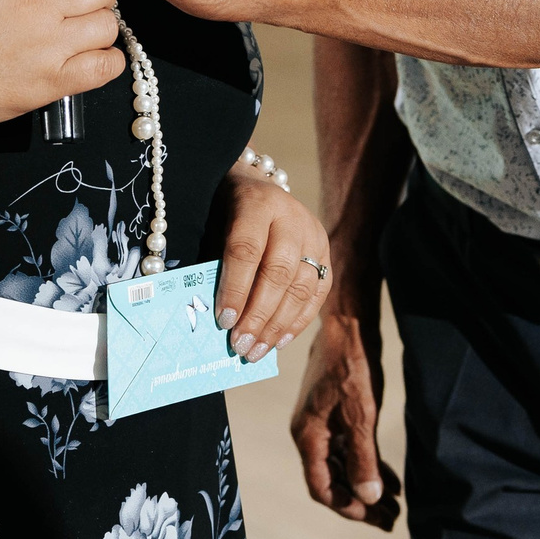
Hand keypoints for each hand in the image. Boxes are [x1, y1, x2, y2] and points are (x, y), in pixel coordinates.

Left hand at [213, 173, 332, 363]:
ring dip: (277, 326)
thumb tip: (212, 317)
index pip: (247, 250)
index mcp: (257, 203)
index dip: (235, 288)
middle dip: (258, 315)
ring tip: (256, 351)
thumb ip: (214, 262)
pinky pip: (317, 293)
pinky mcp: (327, 252)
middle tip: (240, 345)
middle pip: (279, 273)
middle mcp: (292, 217)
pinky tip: (279, 342)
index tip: (222, 321)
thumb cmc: (226, 212)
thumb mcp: (214, 224)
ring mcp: (314, 235)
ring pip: (301, 288)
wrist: (259, 187)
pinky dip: (298, 321)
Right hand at [290, 309, 399, 528]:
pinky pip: (351, 448)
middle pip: (334, 481)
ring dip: (367, 486)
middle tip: (391, 520)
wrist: (349, 323)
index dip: (348, 507)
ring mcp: (323, 423)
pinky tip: (391, 478)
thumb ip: (364, 457)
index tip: (377, 518)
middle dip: (362, 502)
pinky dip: (369, 464)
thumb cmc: (351, 365)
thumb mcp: (360, 414)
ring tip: (395, 505)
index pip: (323, 488)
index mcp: (308, 436)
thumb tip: (369, 498)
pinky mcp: (336, 412)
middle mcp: (311, 434)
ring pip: (344, 466)